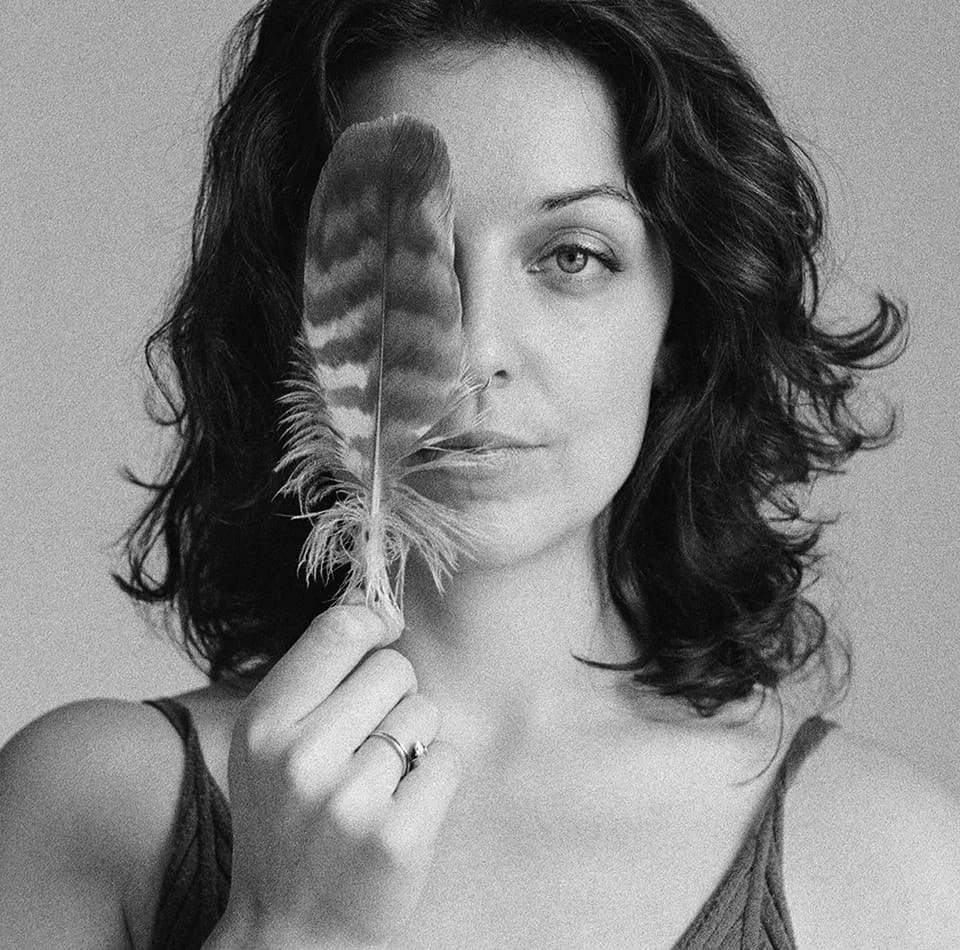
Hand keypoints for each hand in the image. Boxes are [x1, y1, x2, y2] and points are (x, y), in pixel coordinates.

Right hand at [211, 604, 460, 948]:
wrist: (290, 932)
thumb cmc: (288, 823)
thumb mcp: (269, 744)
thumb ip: (314, 677)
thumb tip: (378, 610)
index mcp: (263, 724)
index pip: (338, 629)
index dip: (374, 623)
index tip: (383, 634)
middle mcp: (300, 757)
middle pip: (395, 667)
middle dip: (394, 696)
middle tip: (367, 743)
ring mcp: (349, 800)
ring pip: (425, 713)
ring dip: (415, 742)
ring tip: (377, 784)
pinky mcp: (396, 837)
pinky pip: (448, 759)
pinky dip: (435, 779)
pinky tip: (401, 810)